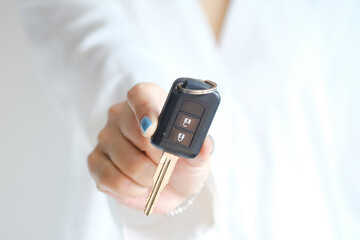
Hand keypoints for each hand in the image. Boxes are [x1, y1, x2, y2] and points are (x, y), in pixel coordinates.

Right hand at [87, 83, 213, 213]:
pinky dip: (133, 189)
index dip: (145, 109)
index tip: (154, 129)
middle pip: (135, 131)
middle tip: (167, 163)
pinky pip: (112, 179)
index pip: (140, 95)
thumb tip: (205, 144)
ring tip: (154, 175)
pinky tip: (139, 185)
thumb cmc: (182, 164)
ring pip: (128, 162)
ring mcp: (105, 137)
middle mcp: (122, 115)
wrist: (170, 189)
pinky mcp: (95, 161)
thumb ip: (202, 148)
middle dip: (158, 156)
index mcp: (149, 102)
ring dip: (149, 177)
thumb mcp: (198, 157)